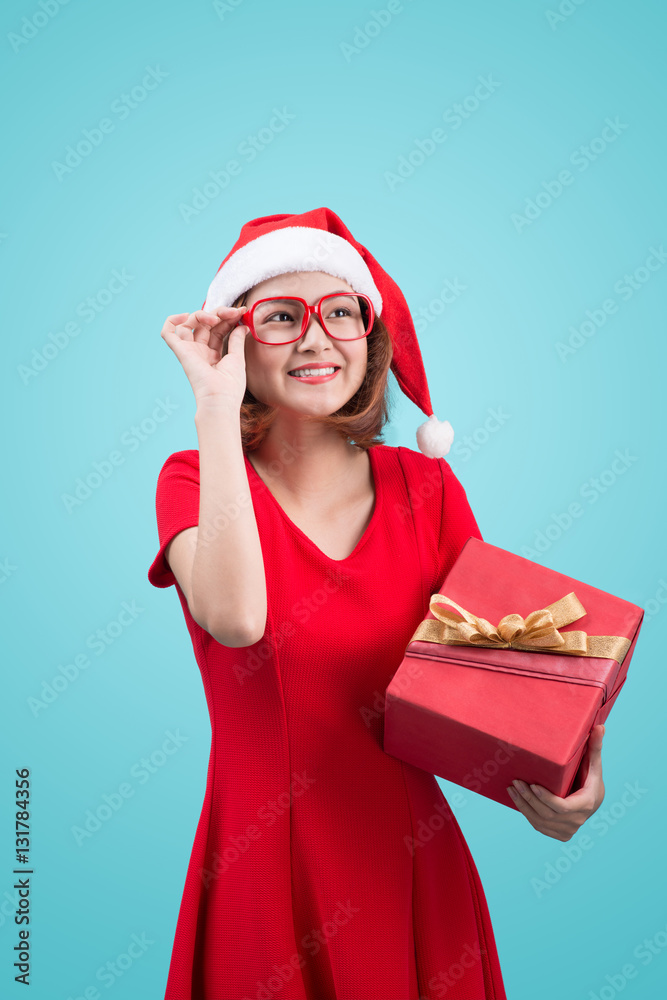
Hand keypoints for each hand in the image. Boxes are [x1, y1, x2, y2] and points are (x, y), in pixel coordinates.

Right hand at [160, 306, 249, 406]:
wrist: (220, 399)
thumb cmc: (230, 386)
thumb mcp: (238, 358)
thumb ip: (237, 340)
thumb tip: (241, 325)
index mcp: (214, 355)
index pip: (218, 329)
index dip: (228, 318)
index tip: (242, 313)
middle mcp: (200, 352)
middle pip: (206, 324)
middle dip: (220, 314)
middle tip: (235, 312)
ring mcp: (190, 351)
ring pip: (190, 324)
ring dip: (203, 314)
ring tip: (216, 318)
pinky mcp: (181, 351)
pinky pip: (168, 333)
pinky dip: (172, 320)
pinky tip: (186, 315)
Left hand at [506, 724, 605, 840]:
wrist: (592, 802)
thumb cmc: (590, 779)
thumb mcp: (593, 765)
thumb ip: (595, 748)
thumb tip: (600, 726)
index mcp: (586, 804)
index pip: (563, 807)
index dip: (546, 799)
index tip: (533, 785)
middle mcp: (577, 821)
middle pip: (547, 814)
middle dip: (529, 799)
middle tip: (516, 781)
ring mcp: (568, 830)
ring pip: (540, 822)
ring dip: (523, 806)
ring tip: (512, 788)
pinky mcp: (559, 834)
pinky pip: (538, 826)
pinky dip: (526, 813)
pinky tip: (517, 799)